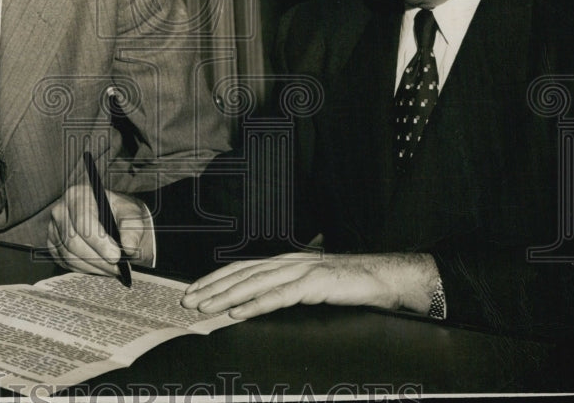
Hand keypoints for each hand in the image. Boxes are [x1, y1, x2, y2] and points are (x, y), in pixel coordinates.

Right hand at [47, 184, 151, 276]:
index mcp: (78, 195)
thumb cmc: (120, 213)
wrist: (113, 219)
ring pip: (69, 255)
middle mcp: (61, 210)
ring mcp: (54, 229)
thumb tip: (129, 247)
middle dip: (98, 259)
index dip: (99, 242)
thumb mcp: (131, 214)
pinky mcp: (53, 245)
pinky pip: (65, 263)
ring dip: (93, 267)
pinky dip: (85, 269)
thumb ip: (132, 228)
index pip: (83, 222)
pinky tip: (100, 268)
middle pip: (73, 241)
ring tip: (112, 270)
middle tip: (117, 268)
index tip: (116, 256)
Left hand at [180, 252, 437, 318]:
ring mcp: (302, 271)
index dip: (216, 279)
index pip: (241, 268)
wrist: (385, 277)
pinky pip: (280, 296)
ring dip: (226, 296)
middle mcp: (289, 262)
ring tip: (206, 307)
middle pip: (241, 274)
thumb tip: (258, 302)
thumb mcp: (312, 285)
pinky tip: (240, 311)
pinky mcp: (315, 284)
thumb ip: (287, 289)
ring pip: (255, 284)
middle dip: (212, 288)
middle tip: (188, 301)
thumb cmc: (350, 284)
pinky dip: (256, 304)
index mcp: (285, 262)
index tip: (194, 291)